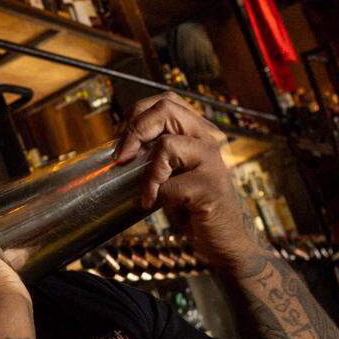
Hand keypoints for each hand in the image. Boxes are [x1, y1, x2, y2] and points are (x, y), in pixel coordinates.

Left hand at [113, 92, 262, 271]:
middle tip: (121, 158)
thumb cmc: (190, 204)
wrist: (221, 237)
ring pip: (167, 144)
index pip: (166, 101)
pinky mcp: (210, 187)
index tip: (120, 139)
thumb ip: (155, 153)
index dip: (137, 114)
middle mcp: (208, 138)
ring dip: (147, 171)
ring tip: (147, 192)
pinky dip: (156, 196)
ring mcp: (212, 161)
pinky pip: (170, 185)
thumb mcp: (170, 171)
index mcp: (198, 130)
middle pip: (166, 109)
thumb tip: (117, 146)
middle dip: (134, 131)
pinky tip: (155, 205)